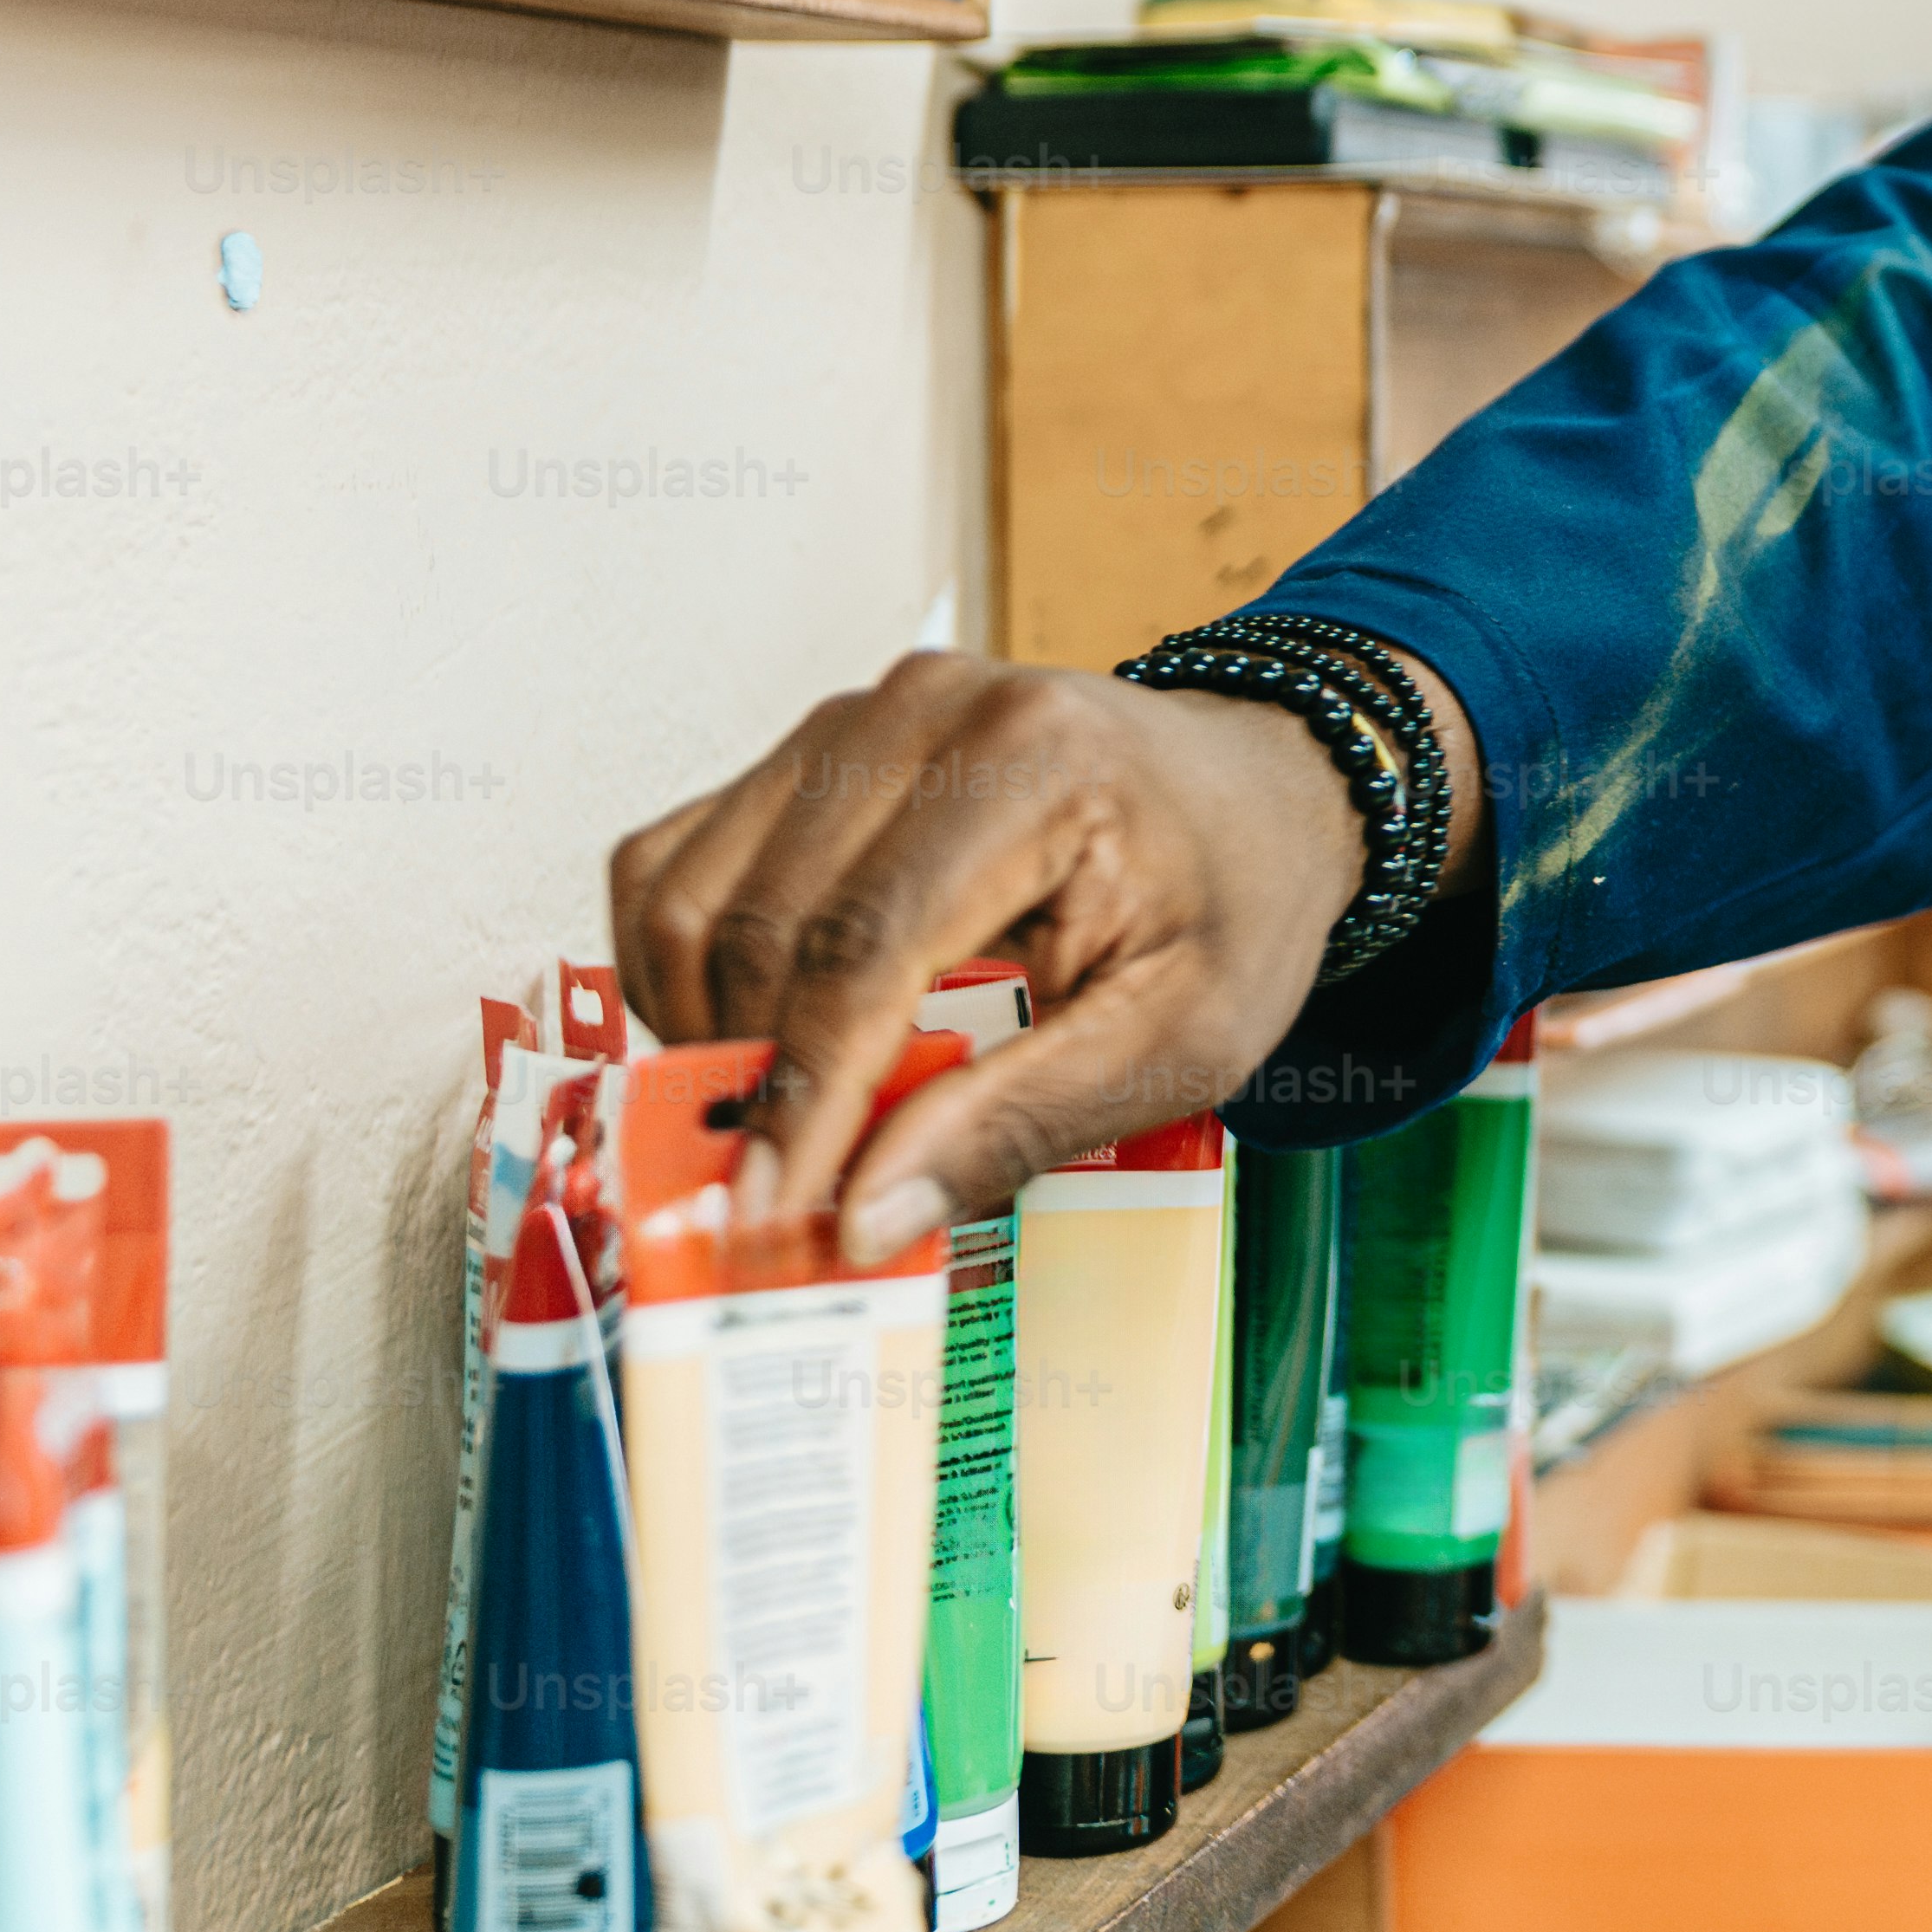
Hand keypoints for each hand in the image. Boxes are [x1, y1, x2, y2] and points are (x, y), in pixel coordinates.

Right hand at [603, 645, 1477, 1254]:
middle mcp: (922, 713)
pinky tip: (758, 1042)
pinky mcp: (807, 752)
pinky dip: (684, 972)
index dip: (803, 1096)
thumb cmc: (1232, 904)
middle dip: (751, 1084)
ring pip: (689, 898)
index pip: (863, 946)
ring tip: (778, 1124)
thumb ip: (1020, 1123)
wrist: (1256, 795)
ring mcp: (852, 719)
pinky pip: (675, 865)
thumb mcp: (1182, 1040)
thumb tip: (864, 1217)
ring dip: (705, 1033)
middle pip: (761, 928)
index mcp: (1033, 764)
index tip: (777, 1212)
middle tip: (779, 1202)